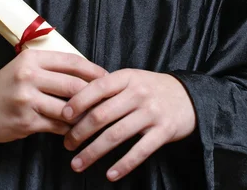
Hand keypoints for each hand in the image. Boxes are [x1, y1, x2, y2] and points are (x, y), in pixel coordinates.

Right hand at [0, 50, 106, 142]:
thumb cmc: (7, 84)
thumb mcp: (25, 66)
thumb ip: (51, 66)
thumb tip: (87, 72)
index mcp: (32, 59)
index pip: (72, 62)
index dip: (93, 70)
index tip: (108, 78)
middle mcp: (29, 76)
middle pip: (74, 85)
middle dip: (94, 95)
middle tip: (107, 101)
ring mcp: (27, 100)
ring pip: (68, 109)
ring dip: (84, 116)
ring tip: (95, 117)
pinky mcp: (26, 121)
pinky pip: (57, 126)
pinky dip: (69, 129)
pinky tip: (75, 130)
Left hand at [62, 69, 195, 181]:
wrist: (188, 96)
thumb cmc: (151, 88)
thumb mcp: (131, 79)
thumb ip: (108, 87)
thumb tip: (74, 99)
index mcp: (126, 77)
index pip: (97, 88)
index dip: (78, 102)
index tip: (63, 116)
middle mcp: (138, 93)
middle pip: (102, 115)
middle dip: (80, 132)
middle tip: (67, 144)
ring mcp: (151, 113)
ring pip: (116, 135)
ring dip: (93, 152)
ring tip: (78, 163)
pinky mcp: (163, 132)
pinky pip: (139, 151)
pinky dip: (123, 165)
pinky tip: (110, 174)